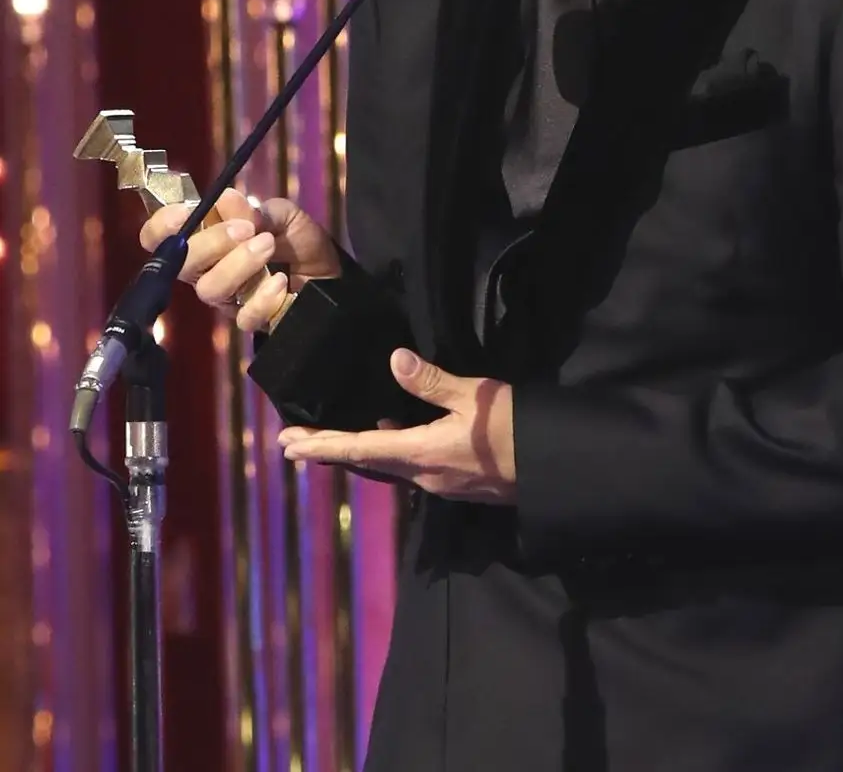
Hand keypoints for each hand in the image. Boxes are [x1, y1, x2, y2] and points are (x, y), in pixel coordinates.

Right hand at [139, 187, 339, 332]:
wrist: (331, 275)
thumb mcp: (284, 215)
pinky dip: (263, 297)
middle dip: (210, 242)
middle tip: (246, 228)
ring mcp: (226, 298)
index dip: (162, 227)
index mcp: (207, 239)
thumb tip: (228, 199)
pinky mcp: (249, 320)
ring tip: (269, 246)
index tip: (184, 213)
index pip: (162, 238)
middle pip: (182, 264)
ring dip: (238, 264)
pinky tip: (280, 281)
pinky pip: (243, 316)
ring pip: (209, 289)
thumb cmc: (297, 240)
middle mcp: (207, 271)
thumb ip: (256, 210)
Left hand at [279, 349, 516, 503]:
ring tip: (331, 437)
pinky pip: (410, 465)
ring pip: (387, 465)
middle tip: (293, 443)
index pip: (359, 449)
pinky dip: (389, 449)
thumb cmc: (514, 428)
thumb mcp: (476, 395)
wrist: (554, 468)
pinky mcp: (456, 481)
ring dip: (358, 451)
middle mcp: (422, 476)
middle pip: (366, 461)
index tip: (287, 445)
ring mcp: (440, 483)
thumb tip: (394, 360)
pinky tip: (390, 432)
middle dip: (330, 450)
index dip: (322, 446)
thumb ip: (433, 381)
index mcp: (420, 454)